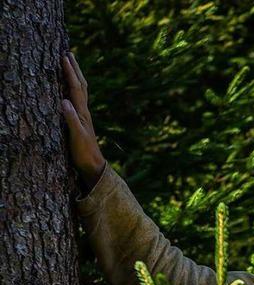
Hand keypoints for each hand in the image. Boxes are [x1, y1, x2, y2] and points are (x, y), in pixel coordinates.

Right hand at [61, 52, 105, 190]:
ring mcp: (84, 116)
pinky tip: (72, 91)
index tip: (64, 56)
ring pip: (81, 92)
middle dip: (75, 69)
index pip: (75, 88)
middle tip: (69, 53)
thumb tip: (63, 101)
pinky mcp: (82, 122)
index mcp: (82, 112)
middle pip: (81, 85)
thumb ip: (71, 119)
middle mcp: (85, 112)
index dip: (70, 72)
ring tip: (71, 66)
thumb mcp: (76, 136)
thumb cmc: (84, 153)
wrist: (94, 166)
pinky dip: (74, 90)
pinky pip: (78, 100)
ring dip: (76, 77)